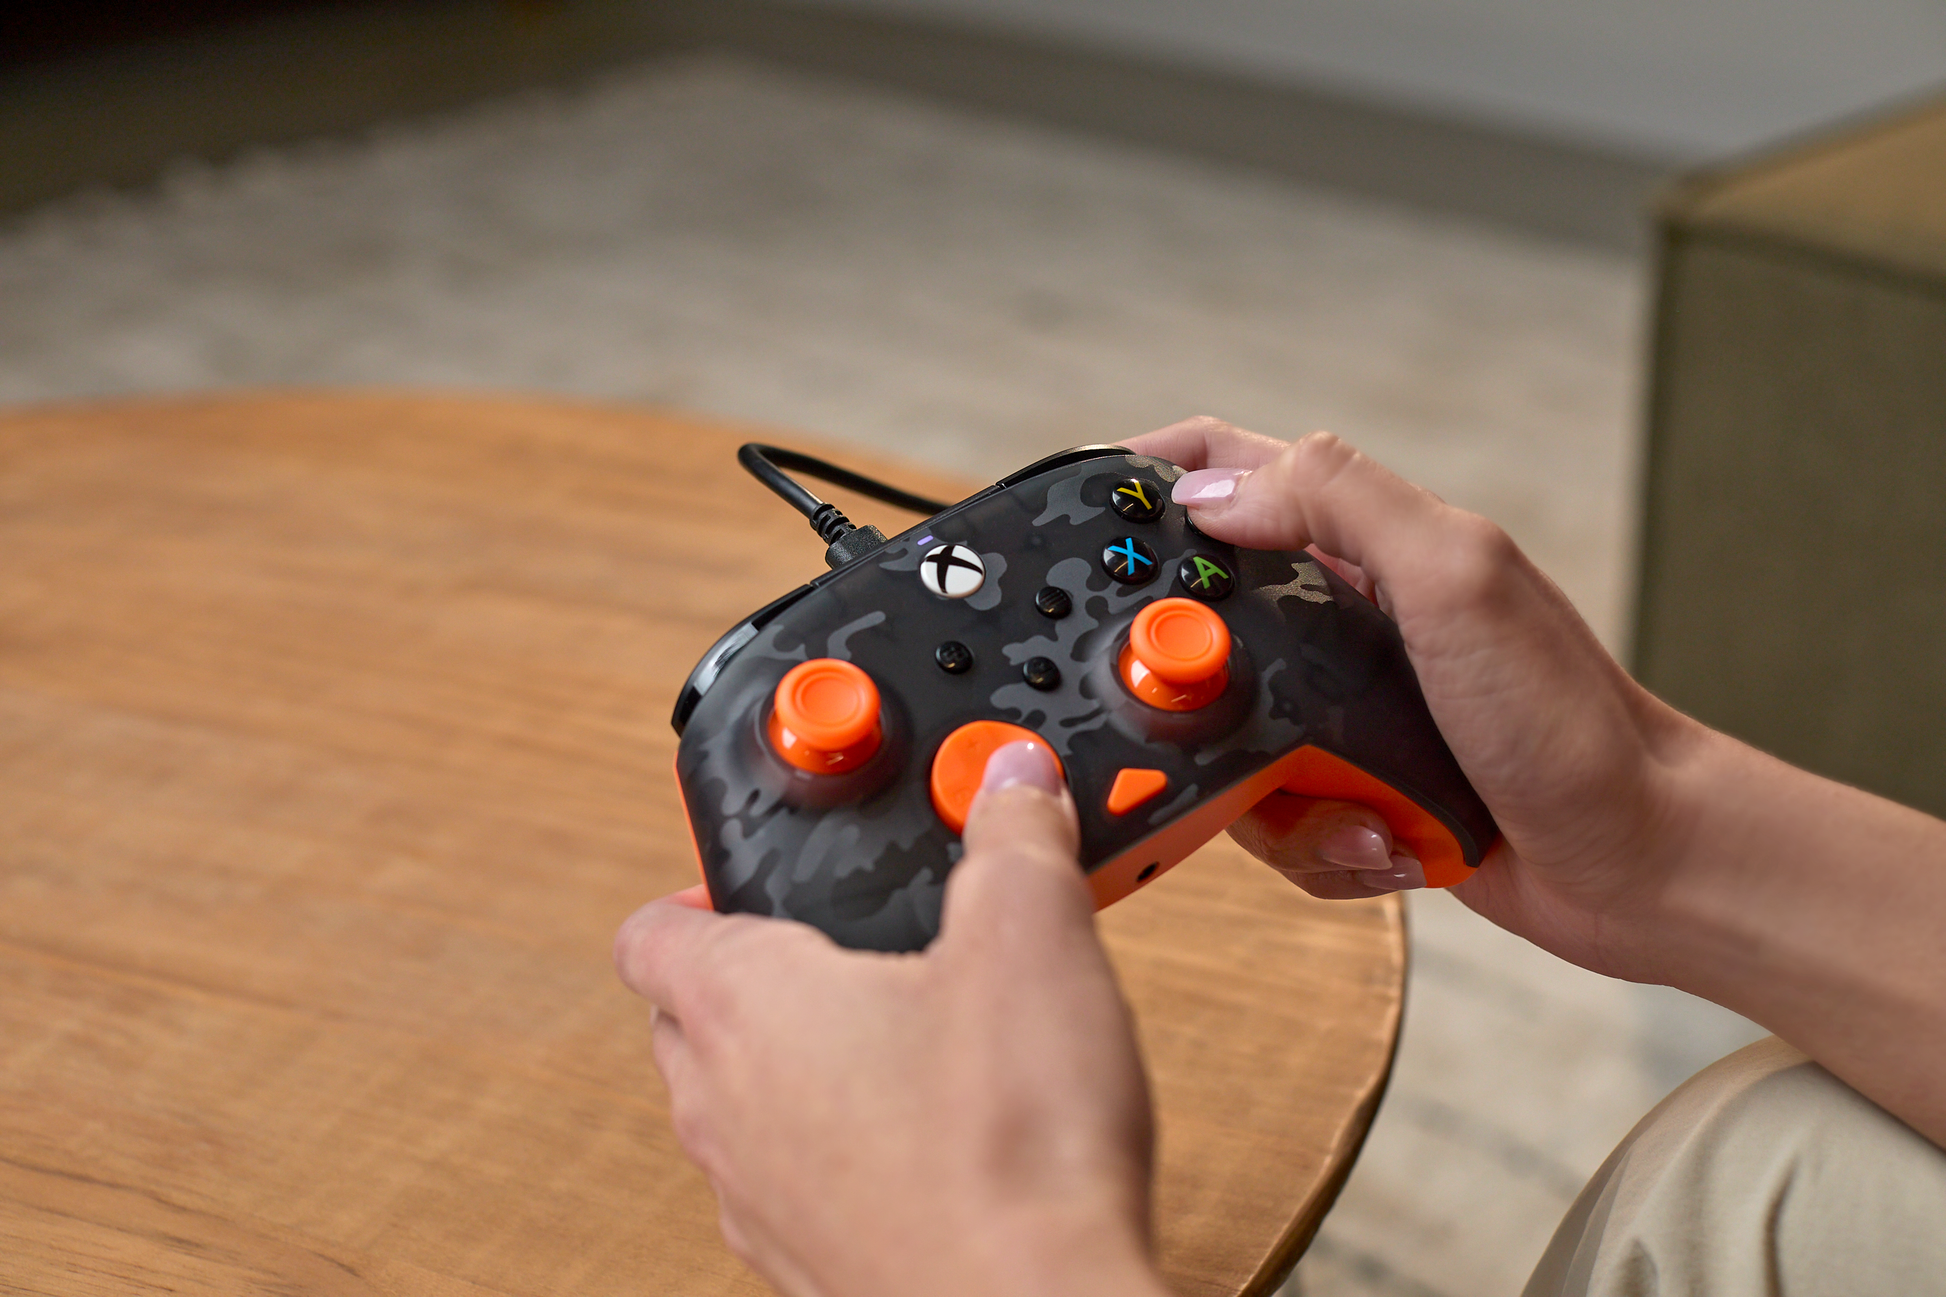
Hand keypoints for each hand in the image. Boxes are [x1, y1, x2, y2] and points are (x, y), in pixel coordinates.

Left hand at [615, 742, 1171, 1296]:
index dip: (695, 884)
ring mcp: (757, 1200)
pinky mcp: (807, 1266)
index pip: (652, 926)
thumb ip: (1013, 837)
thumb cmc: (1006, 1148)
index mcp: (743, 1004)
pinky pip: (790, 1184)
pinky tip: (930, 1138)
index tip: (760, 869)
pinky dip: (835, 1150)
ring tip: (901, 1038)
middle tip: (844, 945)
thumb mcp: (1032, 939)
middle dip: (754, 973)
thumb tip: (1008, 779)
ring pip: (736, 1108)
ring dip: (796, 1068)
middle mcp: (722, 1106)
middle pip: (687, 1017)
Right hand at [1124, 417, 1697, 980]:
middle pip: (1198, 617)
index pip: (1228, 469)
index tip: (1077, 522)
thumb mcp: (1458, 577)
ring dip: (1264, 787)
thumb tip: (1210, 492)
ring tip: (1342, 803)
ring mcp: (1343, 708)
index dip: (1147, 480)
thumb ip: (1340, 505)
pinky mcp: (1347, 789)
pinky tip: (1379, 843)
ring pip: (1220, 735)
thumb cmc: (1571, 721)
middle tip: (1183, 712)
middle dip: (1182, 676)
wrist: (1639, 866)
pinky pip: (1269, 817)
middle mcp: (1345, 618)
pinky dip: (1312, 842)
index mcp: (1366, 542)